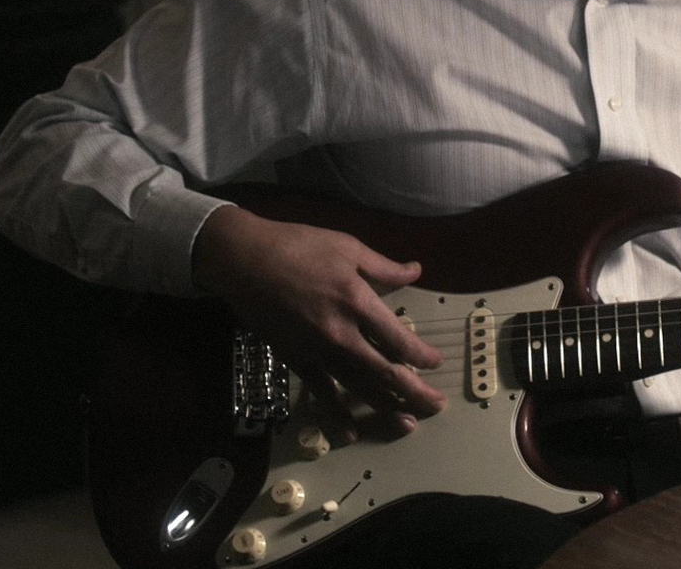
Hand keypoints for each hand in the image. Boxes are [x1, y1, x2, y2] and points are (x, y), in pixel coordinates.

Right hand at [192, 204, 446, 430]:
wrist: (244, 260)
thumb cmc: (298, 247)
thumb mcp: (348, 247)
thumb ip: (384, 267)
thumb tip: (416, 271)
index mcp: (358, 302)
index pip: (398, 340)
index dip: (421, 356)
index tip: (435, 362)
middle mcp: (341, 334)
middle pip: (385, 373)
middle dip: (415, 392)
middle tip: (436, 406)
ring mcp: (316, 351)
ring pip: (358, 388)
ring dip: (386, 407)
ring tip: (408, 423)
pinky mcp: (295, 360)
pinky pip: (320, 394)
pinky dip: (336, 415)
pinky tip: (350, 433)